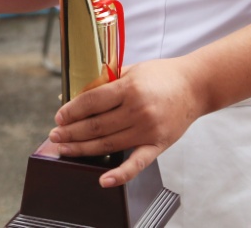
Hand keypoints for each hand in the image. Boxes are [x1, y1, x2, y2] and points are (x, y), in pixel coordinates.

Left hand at [48, 58, 204, 187]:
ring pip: (108, 144)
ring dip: (83, 148)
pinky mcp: (159, 145)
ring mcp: (148, 130)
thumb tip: (76, 94)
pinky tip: (103, 180)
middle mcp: (138, 110)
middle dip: (71, 132)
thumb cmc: (161, 76)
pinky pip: (137, 163)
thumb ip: (106, 82)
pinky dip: (120, 174)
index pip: (92, 102)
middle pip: (96, 125)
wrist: (196, 86)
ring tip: (65, 148)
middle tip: (54, 135)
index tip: (58, 117)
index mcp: (129, 88)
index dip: (72, 111)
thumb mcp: (131, 70)